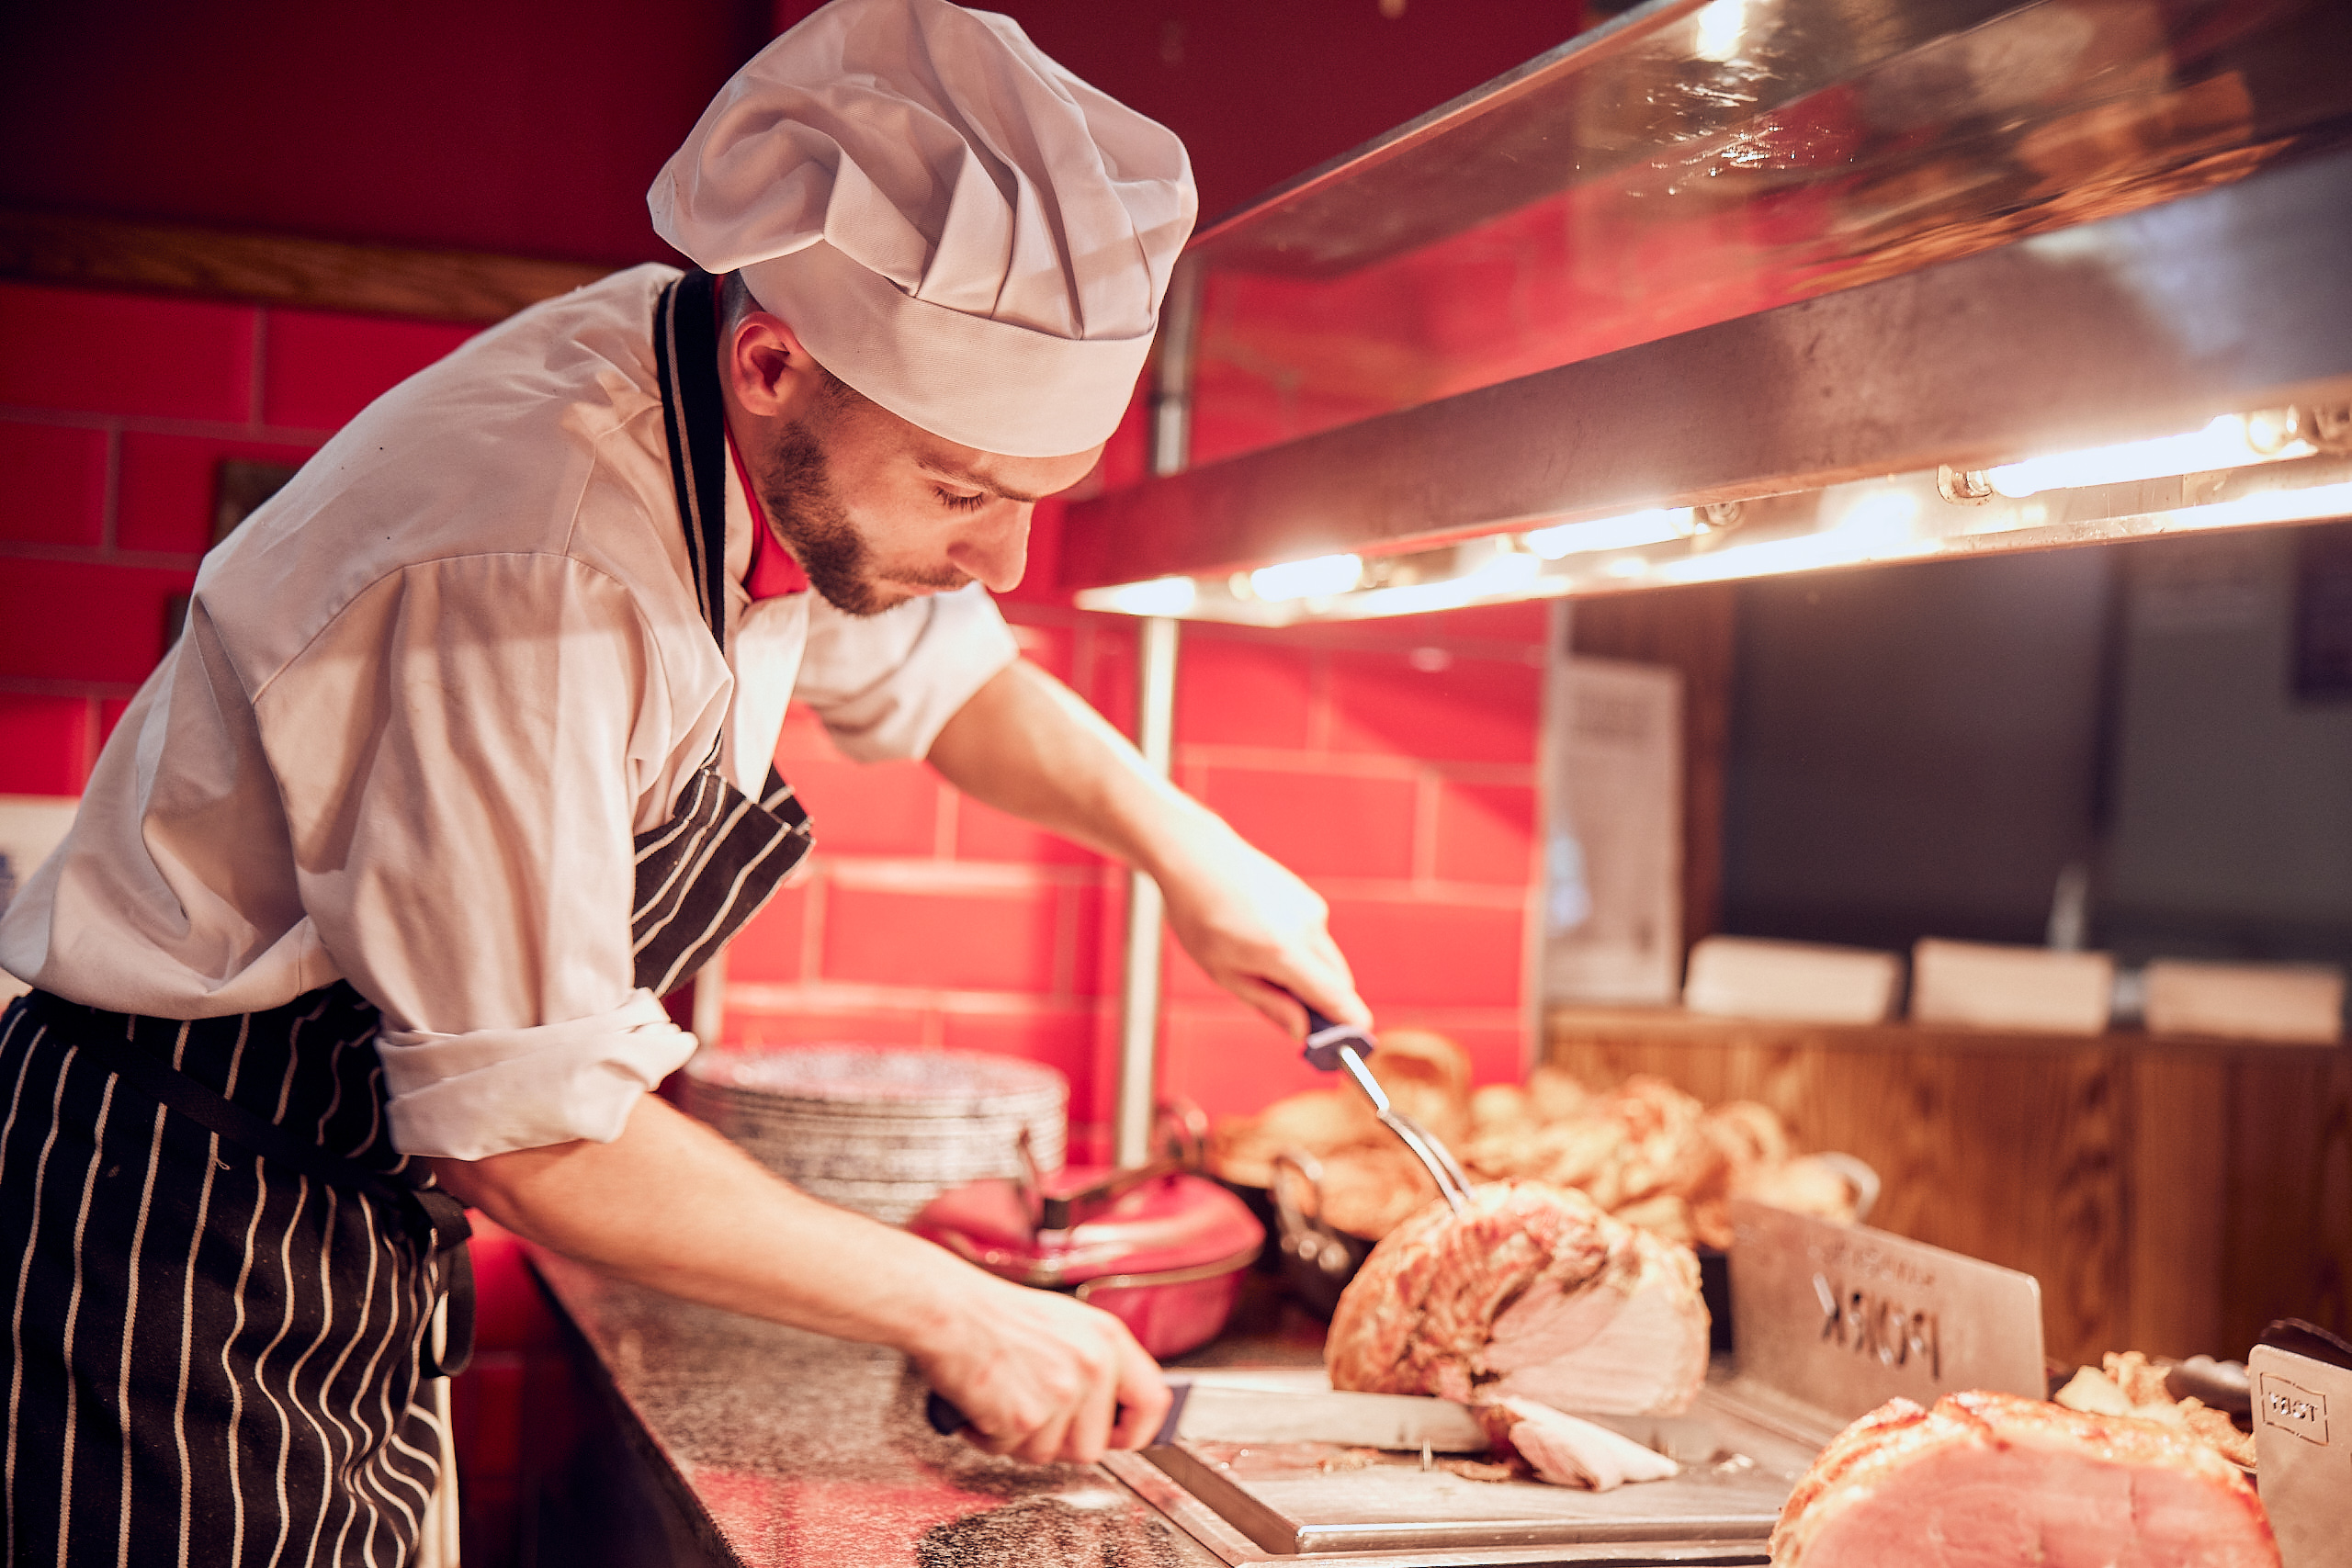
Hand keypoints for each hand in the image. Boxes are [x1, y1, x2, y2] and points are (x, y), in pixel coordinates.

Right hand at [907, 1276, 1168, 1464]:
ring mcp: (1061, 1392)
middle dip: (1059, 1441)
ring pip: (1052, 1454)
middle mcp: (1093, 1365)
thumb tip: (1112, 1409)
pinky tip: (985, 1405)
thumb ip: (1097, 1363)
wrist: (948, 1310)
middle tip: (1033, 1415)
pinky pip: (1014, 1452)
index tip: (1120, 1435)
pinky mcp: (1026, 1416)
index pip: (1152, 1401)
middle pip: (1094, 1446)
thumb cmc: (995, 1314)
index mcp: (1108, 1339)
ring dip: (1023, 1440)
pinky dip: (992, 1437)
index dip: (1136, 1430)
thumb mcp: (1066, 1323)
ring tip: (1005, 1401)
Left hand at [1154, 816, 1370, 1038]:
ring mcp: (1310, 910)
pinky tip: (1269, 945)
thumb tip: (1301, 1030)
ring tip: (1268, 973)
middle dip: (1327, 1007)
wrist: (1198, 859)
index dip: (1351, 1024)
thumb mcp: (1224, 973)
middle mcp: (1305, 928)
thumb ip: (1269, 1004)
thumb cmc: (1201, 917)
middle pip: (1339, 982)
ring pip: (1329, 961)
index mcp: (1282, 951)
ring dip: (1314, 978)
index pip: (1335, 996)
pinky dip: (1305, 954)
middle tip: (1304, 1025)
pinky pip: (1317, 939)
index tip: (1358, 1045)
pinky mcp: (1308, 899)